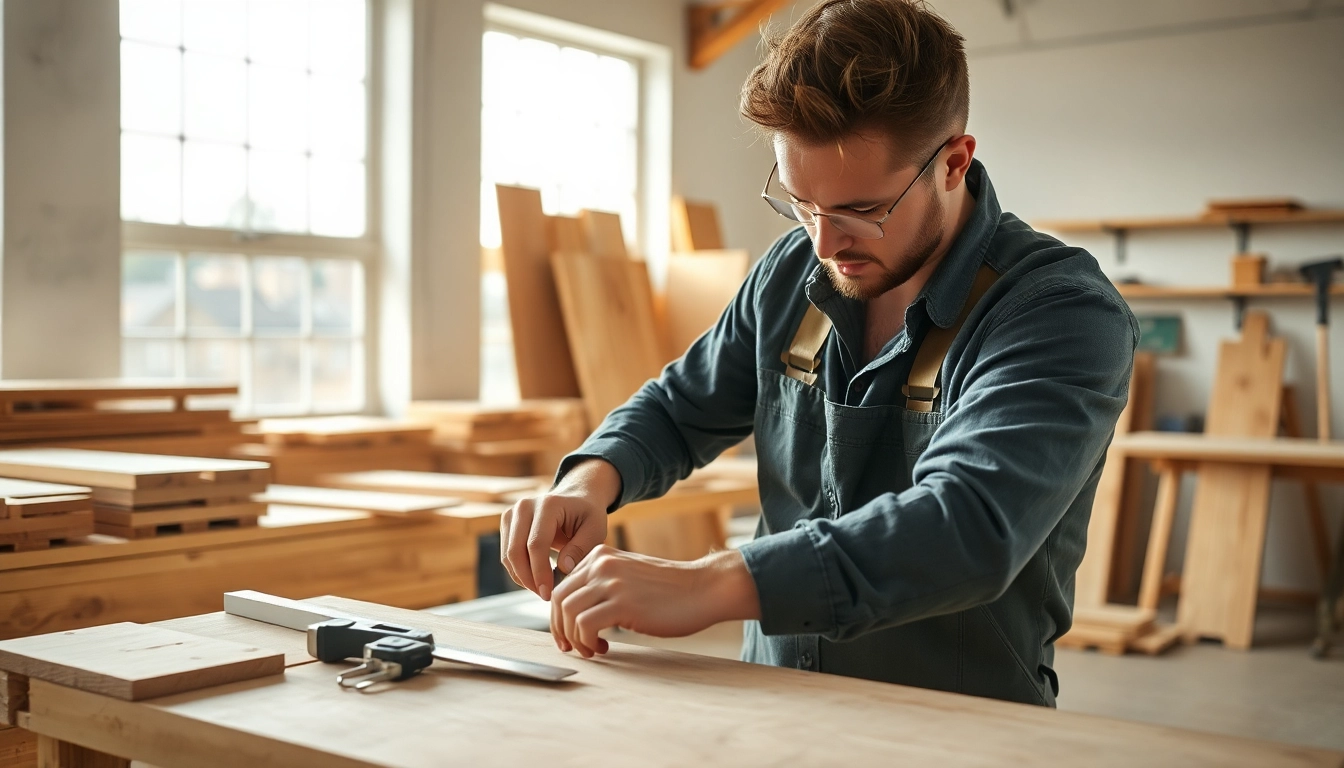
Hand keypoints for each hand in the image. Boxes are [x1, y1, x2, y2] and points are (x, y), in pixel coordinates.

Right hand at [499, 459, 619, 599]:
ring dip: (522, 578)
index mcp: (548, 504)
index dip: (539, 572)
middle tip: (544, 596)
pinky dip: (519, 571)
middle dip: (528, 579)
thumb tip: (563, 569)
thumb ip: (582, 548)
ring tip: (543, 589)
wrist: (575, 497)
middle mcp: (524, 506)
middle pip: (515, 550)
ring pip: (508, 555)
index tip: (548, 593)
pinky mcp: (507, 524)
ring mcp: (511, 514)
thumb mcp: (596, 529)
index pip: (536, 544)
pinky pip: (507, 555)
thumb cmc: (587, 514)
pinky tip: (536, 579)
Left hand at [549, 546, 761, 657]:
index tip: (570, 634)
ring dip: (574, 638)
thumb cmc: (670, 590)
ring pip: (568, 612)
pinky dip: (587, 642)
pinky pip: (585, 625)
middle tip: (573, 647)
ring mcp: (612, 582)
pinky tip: (604, 647)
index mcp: (601, 556)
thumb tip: (575, 612)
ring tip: (592, 649)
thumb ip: (603, 585)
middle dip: (561, 629)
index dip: (560, 615)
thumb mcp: (629, 576)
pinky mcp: (622, 603)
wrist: (703, 589)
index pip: (562, 586)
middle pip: (559, 599)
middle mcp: (602, 564)